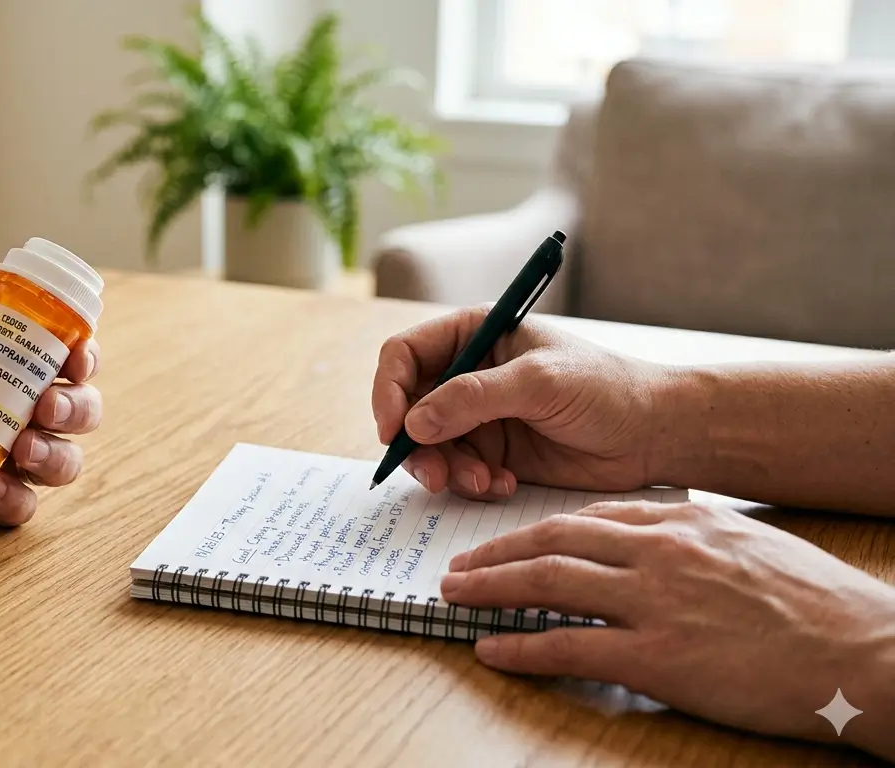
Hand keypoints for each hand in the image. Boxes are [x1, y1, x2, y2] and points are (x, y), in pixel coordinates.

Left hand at [0, 279, 101, 524]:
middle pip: (74, 410)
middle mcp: (1, 403)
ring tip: (23, 448)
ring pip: (57, 462)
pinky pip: (12, 508)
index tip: (76, 356)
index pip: (59, 354)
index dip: (82, 355)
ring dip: (58, 456)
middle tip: (47, 406)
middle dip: (78, 408)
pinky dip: (15, 501)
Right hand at [372, 306, 666, 499]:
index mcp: (474, 335)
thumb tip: (414, 422)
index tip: (394, 429)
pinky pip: (456, 472)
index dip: (389, 391)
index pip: (404, 355)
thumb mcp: (538, 382)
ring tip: (482, 482)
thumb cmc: (607, 389)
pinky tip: (503, 484)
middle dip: (417, 444)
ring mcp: (478, 416)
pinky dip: (470, 484)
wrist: (653, 435)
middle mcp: (468, 373)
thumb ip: (473, 398)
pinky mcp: (492, 453)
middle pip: (407, 407)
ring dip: (446, 470)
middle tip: (435, 474)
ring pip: (428, 446)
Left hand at [440, 501, 894, 756]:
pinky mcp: (658, 657)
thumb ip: (691, 537)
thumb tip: (649, 537)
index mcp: (682, 521)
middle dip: (496, 552)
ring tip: (455, 595)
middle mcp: (660, 552)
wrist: (864, 651)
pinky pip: (569, 645)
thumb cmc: (816, 604)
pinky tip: (490, 649)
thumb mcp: (747, 544)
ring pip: (549, 583)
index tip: (504, 540)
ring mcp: (656, 602)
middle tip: (458, 565)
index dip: (534, 529)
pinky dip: (520, 646)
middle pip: (554, 541)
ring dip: (491, 588)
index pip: (587, 516)